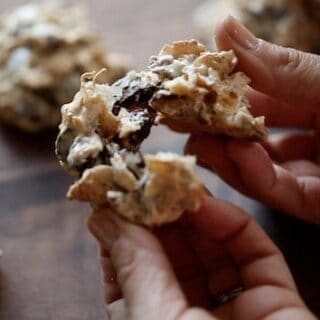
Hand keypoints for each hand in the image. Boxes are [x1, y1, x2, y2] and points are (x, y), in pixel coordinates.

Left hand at [87, 197, 315, 319]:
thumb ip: (133, 265)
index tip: (121, 196)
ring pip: (213, 249)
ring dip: (197, 214)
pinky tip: (210, 204)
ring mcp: (233, 309)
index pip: (133, 269)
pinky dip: (233, 224)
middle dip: (165, 215)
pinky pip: (253, 253)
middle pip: (175, 254)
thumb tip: (102, 220)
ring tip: (181, 184)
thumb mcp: (154, 318)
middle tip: (156, 182)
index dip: (126, 230)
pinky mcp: (273, 300)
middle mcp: (191, 318)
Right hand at [186, 16, 319, 223]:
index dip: (218, 90)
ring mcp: (308, 170)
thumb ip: (276, 64)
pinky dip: (254, 175)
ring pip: (254, 165)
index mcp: (309, 98)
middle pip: (247, 131)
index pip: (252, 93)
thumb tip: (222, 27)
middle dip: (211, 128)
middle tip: (177, 121)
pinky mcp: (314, 203)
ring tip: (197, 143)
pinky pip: (278, 191)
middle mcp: (305, 133)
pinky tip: (237, 157)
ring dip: (223, 155)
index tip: (186, 87)